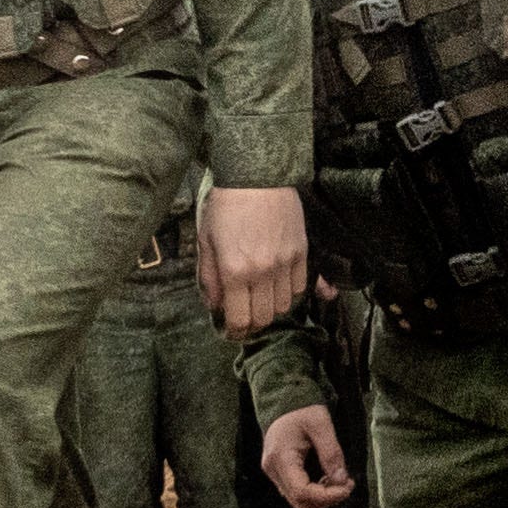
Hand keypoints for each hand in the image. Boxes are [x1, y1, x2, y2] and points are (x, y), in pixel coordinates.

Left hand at [199, 188, 309, 334]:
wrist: (257, 176)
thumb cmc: (225, 206)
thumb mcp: (206, 241)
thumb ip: (209, 278)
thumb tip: (215, 306)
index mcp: (235, 271)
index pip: (240, 319)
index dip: (236, 331)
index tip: (233, 331)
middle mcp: (262, 272)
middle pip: (264, 317)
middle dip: (253, 324)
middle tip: (245, 318)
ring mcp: (285, 263)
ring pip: (284, 305)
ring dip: (271, 307)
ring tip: (260, 298)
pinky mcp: (301, 251)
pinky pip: (300, 286)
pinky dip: (289, 291)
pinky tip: (276, 284)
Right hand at [260, 402, 354, 507]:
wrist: (285, 402)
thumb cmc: (302, 409)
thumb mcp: (321, 424)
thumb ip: (331, 452)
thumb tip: (342, 480)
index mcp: (281, 458)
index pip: (302, 492)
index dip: (327, 496)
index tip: (348, 487)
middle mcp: (273, 469)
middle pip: (299, 502)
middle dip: (326, 499)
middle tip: (347, 485)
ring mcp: (273, 473)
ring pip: (298, 500)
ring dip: (322, 497)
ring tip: (340, 480)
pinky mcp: (279, 473)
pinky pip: (296, 492)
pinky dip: (315, 491)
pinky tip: (328, 478)